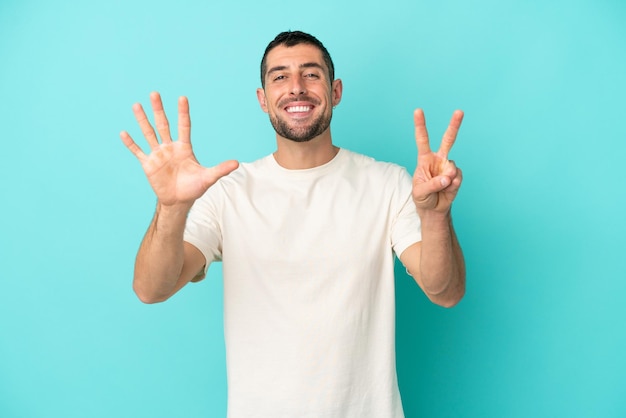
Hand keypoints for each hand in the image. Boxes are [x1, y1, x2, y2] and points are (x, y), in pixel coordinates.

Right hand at [120, 92, 238, 206]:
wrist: (179, 201)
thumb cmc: (194, 188)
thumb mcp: (208, 178)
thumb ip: (220, 169)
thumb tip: (237, 163)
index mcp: (184, 147)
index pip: (184, 126)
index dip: (183, 113)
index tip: (182, 98)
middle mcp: (170, 147)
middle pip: (163, 125)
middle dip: (159, 110)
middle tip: (155, 93)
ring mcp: (158, 155)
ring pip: (149, 133)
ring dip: (142, 120)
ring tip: (136, 105)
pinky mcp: (148, 164)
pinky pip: (138, 152)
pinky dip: (131, 144)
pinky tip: (124, 133)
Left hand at [412, 109, 463, 213]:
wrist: (433, 209)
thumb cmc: (422, 197)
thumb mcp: (420, 192)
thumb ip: (432, 184)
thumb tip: (447, 177)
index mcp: (424, 159)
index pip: (422, 139)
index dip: (420, 125)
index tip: (418, 110)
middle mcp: (438, 159)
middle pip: (448, 140)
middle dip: (454, 125)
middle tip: (459, 111)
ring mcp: (449, 167)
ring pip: (451, 167)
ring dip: (446, 180)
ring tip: (439, 188)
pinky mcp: (457, 176)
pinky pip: (457, 178)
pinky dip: (452, 186)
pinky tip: (447, 189)